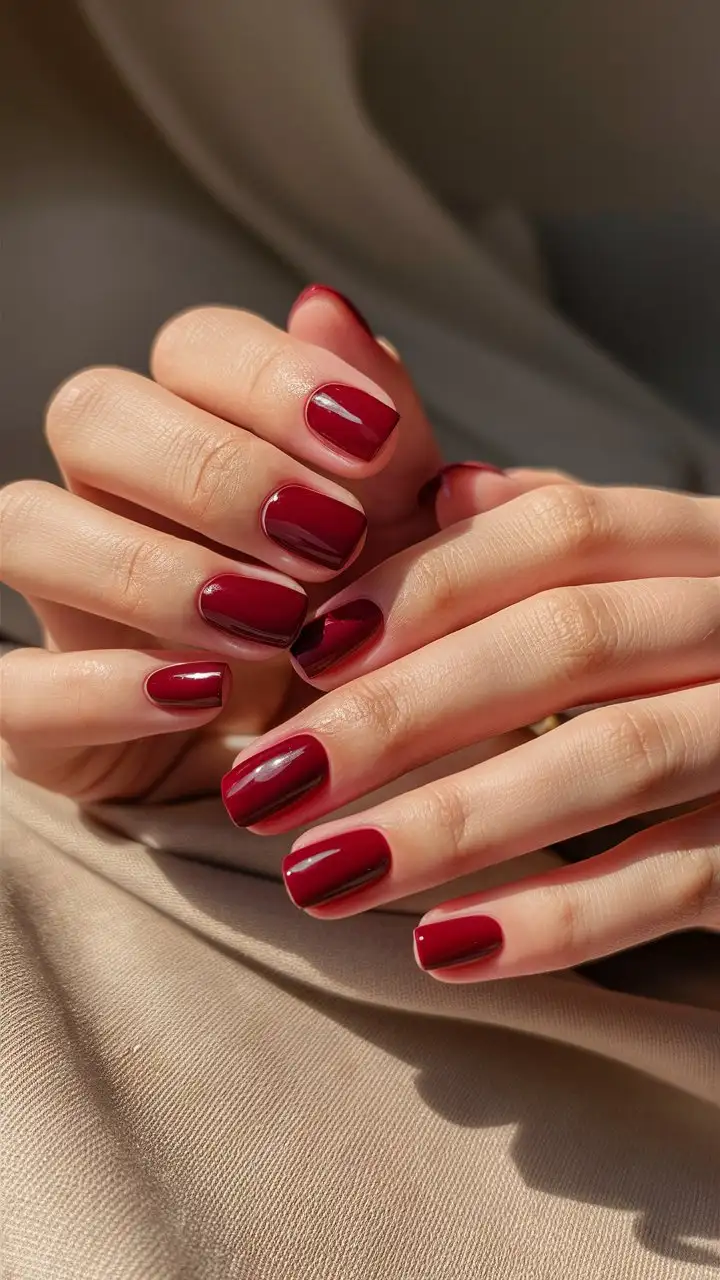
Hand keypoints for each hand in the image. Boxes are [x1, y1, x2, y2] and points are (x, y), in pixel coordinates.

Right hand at [0, 289, 439, 801]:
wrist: (345, 769)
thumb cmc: (374, 631)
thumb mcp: (413, 537)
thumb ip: (386, 433)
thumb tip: (326, 305)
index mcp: (204, 435)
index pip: (190, 345)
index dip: (271, 377)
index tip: (373, 443)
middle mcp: (114, 500)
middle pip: (91, 411)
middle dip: (214, 470)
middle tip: (327, 543)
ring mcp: (68, 604)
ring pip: (23, 526)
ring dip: (154, 570)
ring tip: (274, 626)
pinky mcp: (44, 717)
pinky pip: (14, 687)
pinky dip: (103, 689)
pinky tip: (199, 699)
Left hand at [221, 470, 719, 977]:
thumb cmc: (708, 672)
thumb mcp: (644, 586)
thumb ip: (549, 532)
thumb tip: (441, 487)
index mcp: (702, 544)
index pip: (559, 528)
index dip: (425, 582)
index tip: (302, 650)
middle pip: (569, 639)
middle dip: (402, 714)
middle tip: (266, 784)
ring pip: (616, 758)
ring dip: (453, 822)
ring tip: (318, 877)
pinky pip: (681, 879)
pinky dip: (559, 917)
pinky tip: (447, 949)